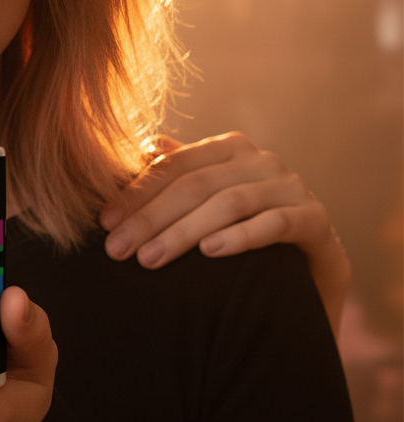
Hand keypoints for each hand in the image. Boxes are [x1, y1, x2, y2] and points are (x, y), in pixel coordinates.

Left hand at [99, 132, 349, 331]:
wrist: (308, 275)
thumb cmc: (243, 235)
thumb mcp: (206, 203)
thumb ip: (177, 175)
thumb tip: (140, 146)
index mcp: (227, 149)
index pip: (173, 165)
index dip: (136, 193)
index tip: (104, 223)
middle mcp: (261, 161)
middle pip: (195, 185)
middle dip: (150, 218)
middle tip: (118, 250)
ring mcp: (292, 187)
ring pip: (229, 203)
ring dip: (183, 232)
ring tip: (150, 259)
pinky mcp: (316, 219)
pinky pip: (275, 224)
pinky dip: (240, 237)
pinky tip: (209, 252)